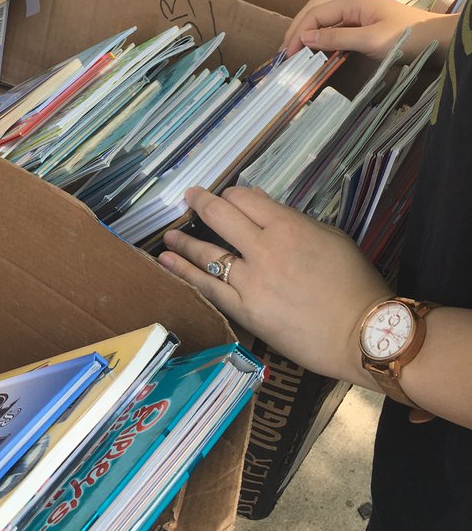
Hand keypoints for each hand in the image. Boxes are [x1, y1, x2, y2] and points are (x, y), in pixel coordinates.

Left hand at [159, 185, 389, 383]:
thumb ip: (293, 219)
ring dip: (183, 241)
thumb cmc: (356, 284)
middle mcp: (264, 249)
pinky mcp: (245, 311)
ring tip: (169, 236)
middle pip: (220, 217)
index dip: (231, 194)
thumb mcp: (332, 238)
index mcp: (289, 226)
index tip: (225, 197)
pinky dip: (184, 273)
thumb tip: (260, 202)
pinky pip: (208, 288)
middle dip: (199, 202)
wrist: (363, 335)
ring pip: (207, 253)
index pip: (246, 199)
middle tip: (188, 197)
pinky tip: (167, 262)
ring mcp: (251, 281)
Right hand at [281, 0, 441, 60]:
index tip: (288, 54)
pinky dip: (323, 38)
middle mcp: (355, 4)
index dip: (298, 32)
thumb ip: (336, 38)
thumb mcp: (370, 40)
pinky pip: (338, 28)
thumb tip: (305, 38)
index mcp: (354, 3)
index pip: (315, 13)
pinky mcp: (367, 25)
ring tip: (296, 52)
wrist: (440, 40)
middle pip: (316, 11)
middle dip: (298, 29)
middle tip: (285, 52)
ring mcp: (361, 14)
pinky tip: (318, 51)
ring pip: (325, 19)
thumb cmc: (408, 39)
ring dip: (308, 33)